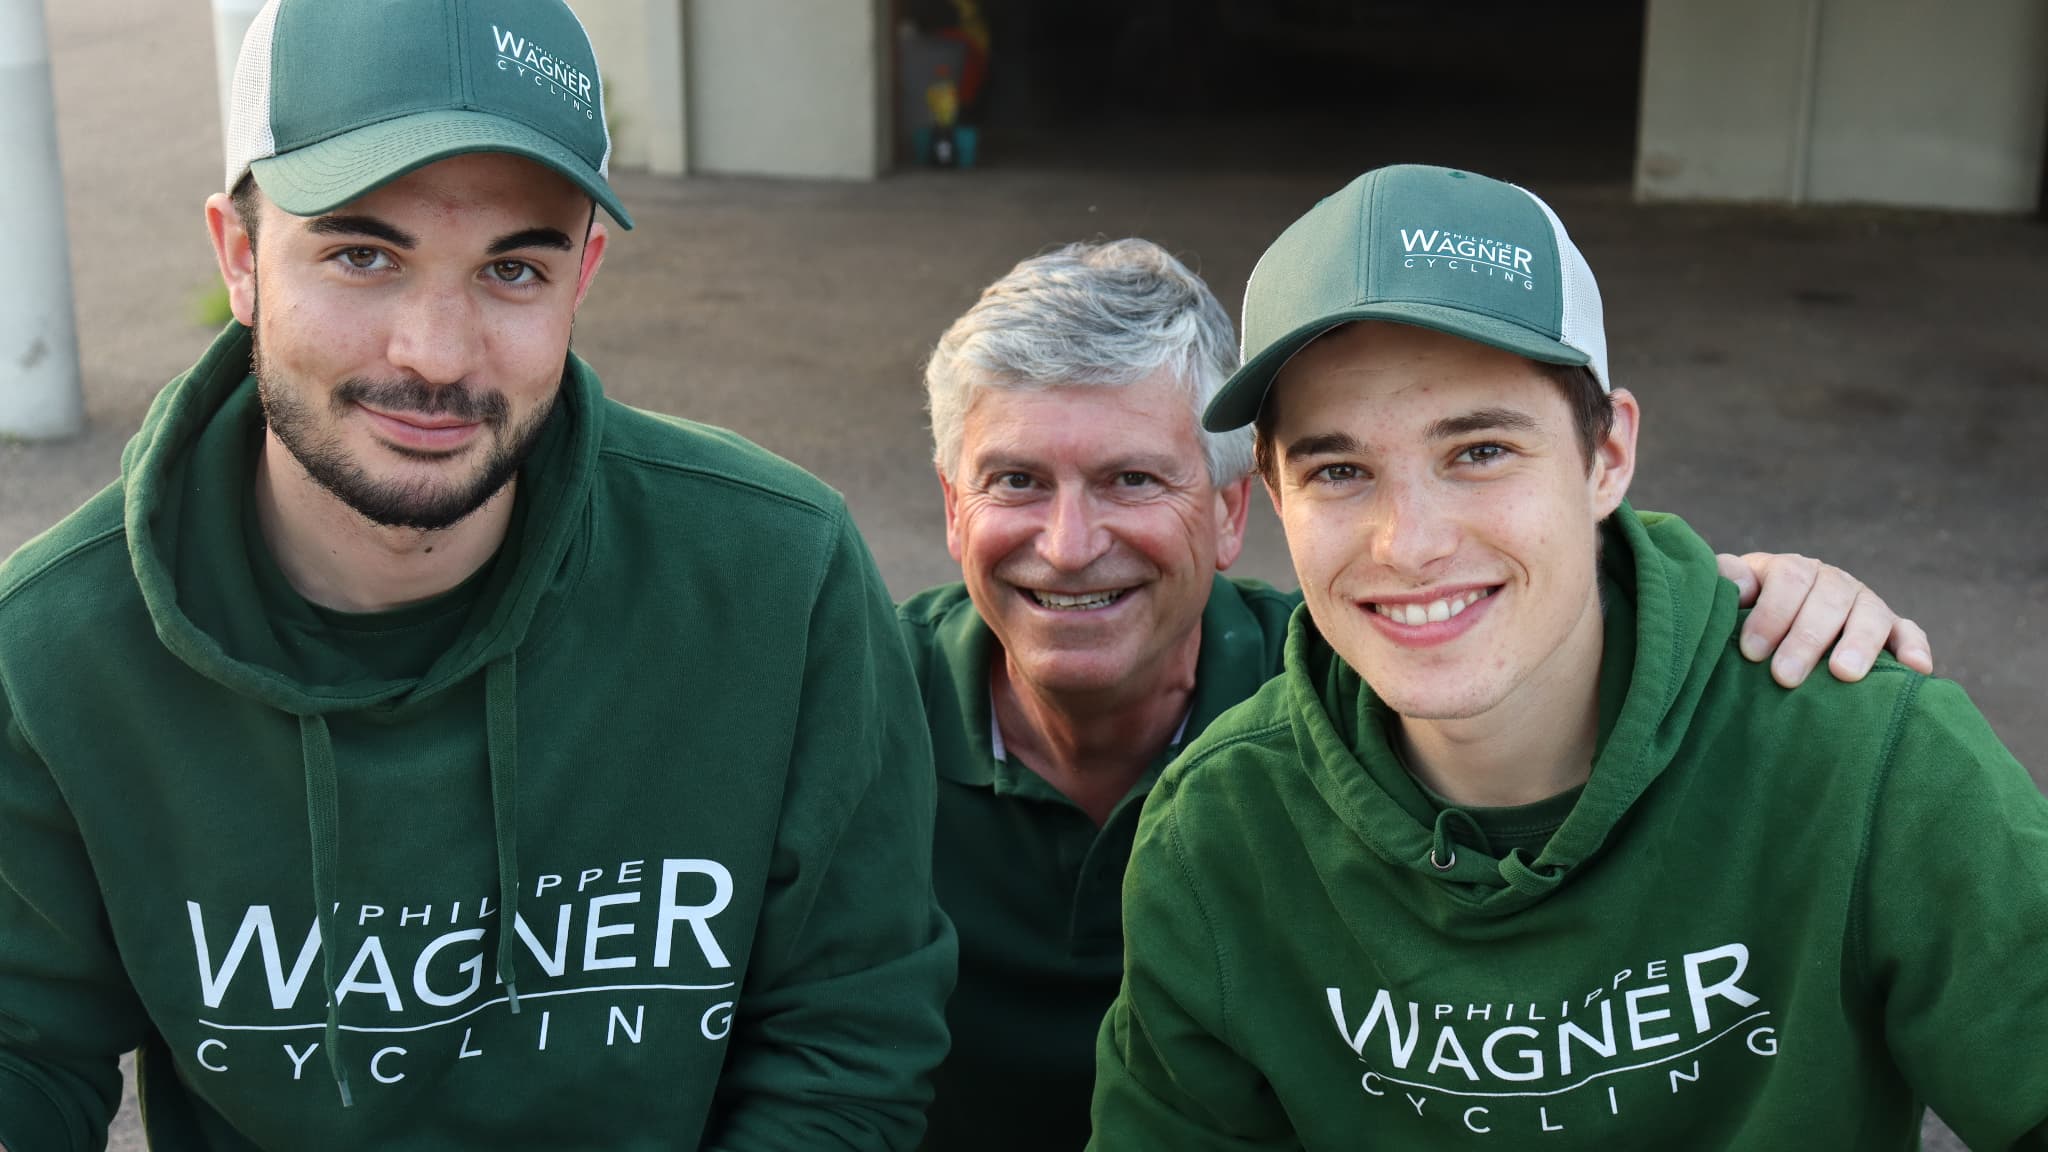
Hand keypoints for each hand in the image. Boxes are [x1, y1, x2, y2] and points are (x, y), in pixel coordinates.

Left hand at [1718, 552, 1933, 686]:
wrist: (1777, 621)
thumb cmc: (1748, 611)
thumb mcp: (1734, 590)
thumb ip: (1728, 579)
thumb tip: (1738, 587)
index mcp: (1794, 570)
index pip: (1789, 580)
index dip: (1771, 614)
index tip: (1751, 652)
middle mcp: (1833, 582)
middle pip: (1828, 601)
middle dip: (1805, 640)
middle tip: (1785, 676)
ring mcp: (1865, 604)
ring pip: (1869, 616)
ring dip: (1858, 644)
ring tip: (1843, 674)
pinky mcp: (1891, 628)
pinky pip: (1909, 632)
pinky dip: (1915, 647)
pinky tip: (1917, 668)